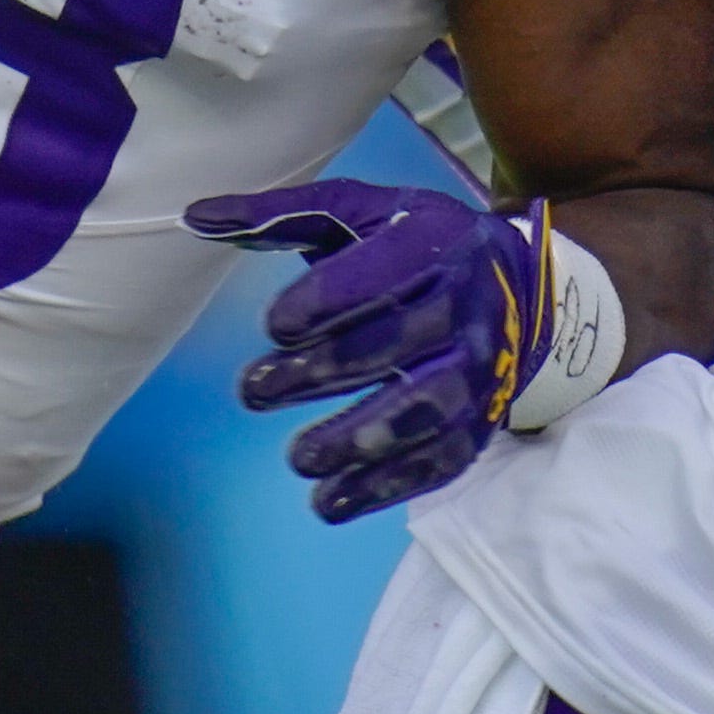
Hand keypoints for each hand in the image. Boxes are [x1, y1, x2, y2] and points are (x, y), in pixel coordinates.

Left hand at [206, 177, 627, 521]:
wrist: (517, 288)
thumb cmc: (415, 245)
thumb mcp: (360, 212)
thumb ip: (281, 216)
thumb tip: (196, 217)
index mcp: (433, 243)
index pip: (379, 273)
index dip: (324, 302)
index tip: (274, 328)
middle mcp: (464, 307)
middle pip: (394, 344)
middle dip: (321, 373)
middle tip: (254, 391)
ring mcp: (479, 370)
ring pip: (425, 410)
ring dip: (359, 439)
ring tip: (299, 458)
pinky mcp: (481, 422)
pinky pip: (440, 460)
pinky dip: (387, 487)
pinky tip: (331, 501)